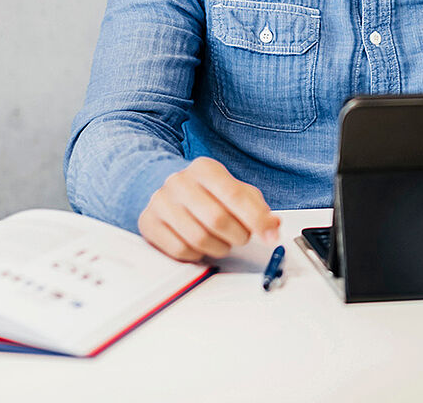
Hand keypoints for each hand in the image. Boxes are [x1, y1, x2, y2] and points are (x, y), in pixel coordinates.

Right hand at [137, 157, 280, 261]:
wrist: (163, 187)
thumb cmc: (205, 192)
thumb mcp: (234, 190)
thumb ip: (257, 207)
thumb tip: (273, 226)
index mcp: (205, 169)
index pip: (235, 195)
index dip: (256, 219)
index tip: (270, 236)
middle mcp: (179, 182)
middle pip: (217, 219)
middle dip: (238, 235)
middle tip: (242, 237)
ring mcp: (161, 203)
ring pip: (198, 239)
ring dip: (219, 248)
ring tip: (223, 242)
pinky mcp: (149, 223)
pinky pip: (180, 250)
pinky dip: (197, 254)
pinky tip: (201, 246)